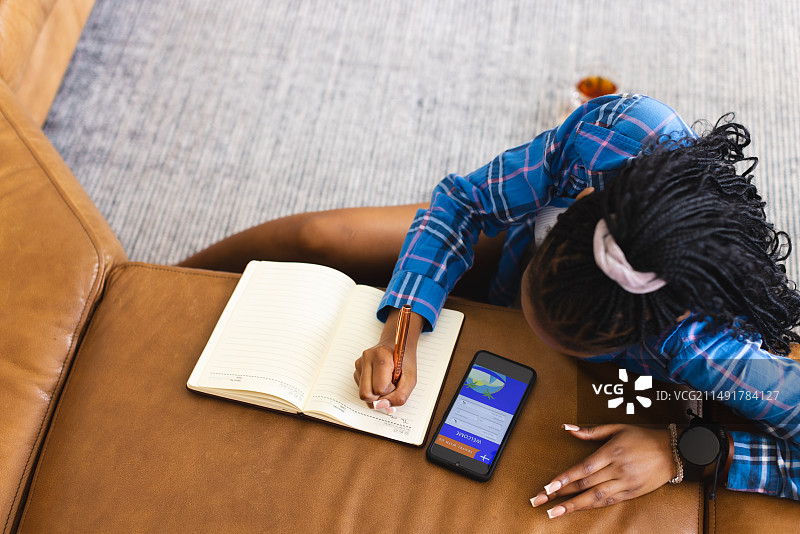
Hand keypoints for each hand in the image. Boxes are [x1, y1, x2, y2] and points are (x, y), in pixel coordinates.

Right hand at [353, 308, 423, 409]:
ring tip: (385, 380)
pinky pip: (361, 389)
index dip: (390, 390)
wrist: (396, 343)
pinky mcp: (357, 368)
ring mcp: (359, 363)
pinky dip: (372, 388)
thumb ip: (399, 396)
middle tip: (390, 385)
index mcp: (381, 355)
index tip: (396, 381)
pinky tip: (379, 379)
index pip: (380, 389)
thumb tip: (381, 406)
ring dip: (376, 392)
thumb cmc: (404, 361)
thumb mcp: (411, 379)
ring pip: (363, 394)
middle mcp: (366, 358)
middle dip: (379, 396)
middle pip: (365, 395)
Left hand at [530, 424, 674, 518]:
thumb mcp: (617, 427)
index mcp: (612, 451)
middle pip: (585, 484)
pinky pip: (609, 502)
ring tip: (554, 512)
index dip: (565, 479)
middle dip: (560, 494)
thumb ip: (590, 431)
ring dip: (573, 506)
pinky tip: (577, 510)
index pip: (583, 468)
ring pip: (595, 497)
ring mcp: (626, 483)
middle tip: (540, 501)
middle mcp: (618, 469)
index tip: (548, 486)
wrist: (674, 451)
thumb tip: (568, 428)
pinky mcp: (632, 493)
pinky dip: (591, 507)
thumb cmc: (643, 436)